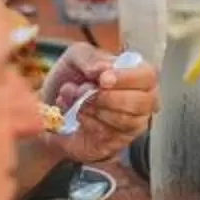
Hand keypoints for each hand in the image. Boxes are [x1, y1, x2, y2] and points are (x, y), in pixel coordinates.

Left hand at [39, 44, 157, 164]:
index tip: (102, 80)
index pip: (148, 76)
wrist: (51, 108)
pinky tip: (78, 116)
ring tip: (76, 101)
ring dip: (93, 109)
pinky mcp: (119, 142)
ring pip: (124, 119)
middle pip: (141, 101)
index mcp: (138, 74)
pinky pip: (108, 134)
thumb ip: (89, 58)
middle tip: (82, 91)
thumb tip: (102, 70)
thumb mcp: (76, 57)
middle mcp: (143, 99)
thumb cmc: (72, 79)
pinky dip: (87, 122)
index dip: (126, 78)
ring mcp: (134, 123)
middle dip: (106, 97)